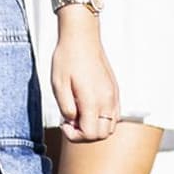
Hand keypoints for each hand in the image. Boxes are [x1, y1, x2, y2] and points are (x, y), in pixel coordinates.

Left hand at [51, 7, 120, 140]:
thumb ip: (66, 107)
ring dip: (95, 127)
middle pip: (103, 135)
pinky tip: (87, 107)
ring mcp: (114, 96)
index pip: (91, 135)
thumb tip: (72, 121)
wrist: (82, 38)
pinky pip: (114, 115)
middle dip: (85, 134)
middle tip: (69, 121)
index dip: (75, 135)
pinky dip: (102, 119)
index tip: (64, 123)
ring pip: (110, 126)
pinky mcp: (115, 91)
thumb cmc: (67, 59)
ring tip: (78, 114)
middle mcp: (108, 101)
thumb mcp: (58, 84)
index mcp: (93, 101)